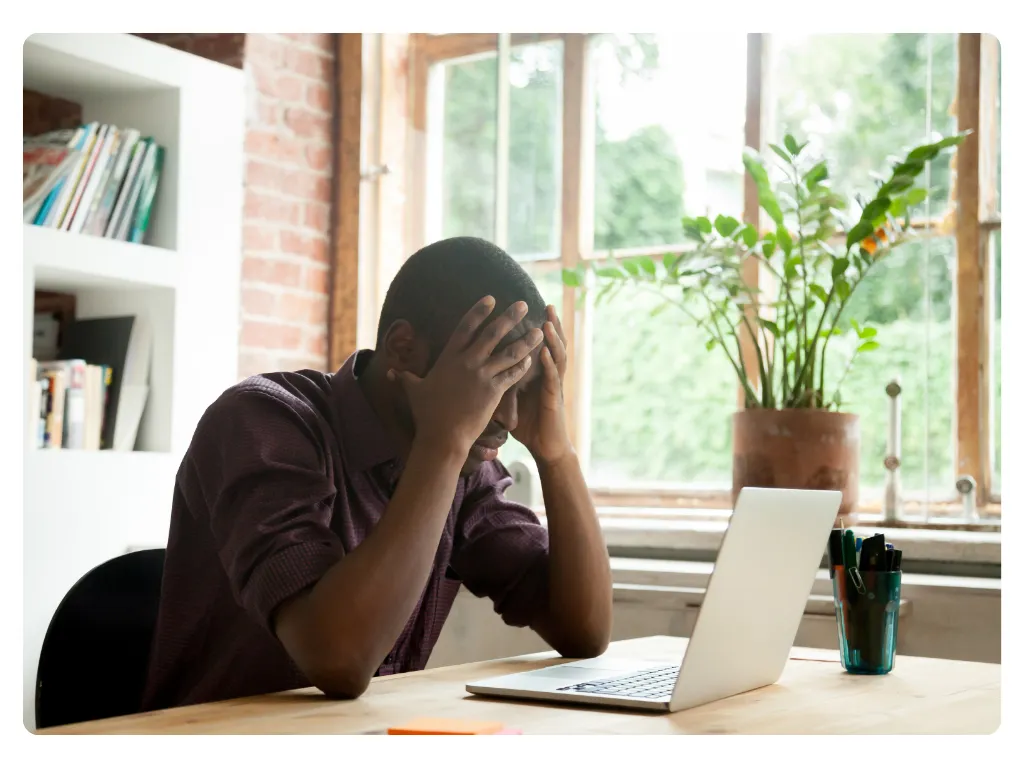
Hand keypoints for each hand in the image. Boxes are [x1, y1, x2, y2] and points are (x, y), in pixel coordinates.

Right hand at [389, 297, 543, 460]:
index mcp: (449, 358)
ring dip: (526, 340)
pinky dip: (523, 366)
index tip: (491, 298)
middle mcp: (467, 362)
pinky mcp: (494, 392)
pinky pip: (513, 374)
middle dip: (510, 317)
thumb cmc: (427, 414)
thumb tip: (388, 371)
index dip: (479, 311)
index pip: (466, 327)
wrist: (442, 436)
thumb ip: (403, 377)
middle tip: (524, 304)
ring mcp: (482, 376)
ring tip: (540, 331)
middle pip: (493, 333)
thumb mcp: (413, 391)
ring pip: (510, 353)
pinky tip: (532, 359)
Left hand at [511, 305, 572, 465]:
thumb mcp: (512, 399)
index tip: (531, 311)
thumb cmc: (528, 424)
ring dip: (553, 339)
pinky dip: (549, 364)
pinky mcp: (553, 399)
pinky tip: (543, 353)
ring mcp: (552, 386)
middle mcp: (547, 375)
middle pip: (551, 345)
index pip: (537, 346)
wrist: (544, 447)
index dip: (535, 328)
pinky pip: (552, 379)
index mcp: (536, 374)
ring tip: (548, 322)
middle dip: (551, 325)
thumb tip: (480, 374)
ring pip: (556, 357)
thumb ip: (501, 383)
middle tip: (548, 305)